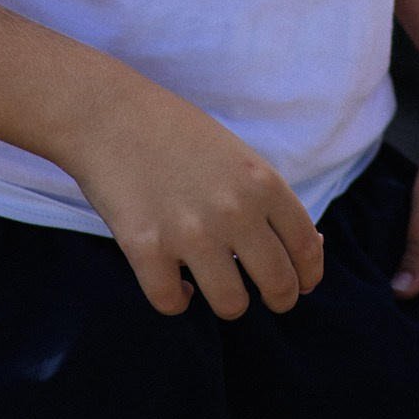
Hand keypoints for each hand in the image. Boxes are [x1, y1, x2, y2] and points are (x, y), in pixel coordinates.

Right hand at [62, 66, 325, 319]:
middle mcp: (235, 211)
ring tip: (216, 284)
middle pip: (277, 285)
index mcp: (263, 182)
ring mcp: (191, 233)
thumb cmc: (176, 132)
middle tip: (268, 300)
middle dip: (278, 299)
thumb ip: (267, 200)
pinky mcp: (147, 250)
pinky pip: (173, 303)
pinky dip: (177, 300)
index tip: (302, 285)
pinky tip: (176, 282)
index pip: (306, 247)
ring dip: (226, 301)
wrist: (108, 114)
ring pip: (231, 305)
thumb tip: (309, 245)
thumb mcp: (237, 155)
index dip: (309, 276)